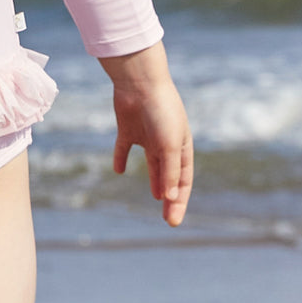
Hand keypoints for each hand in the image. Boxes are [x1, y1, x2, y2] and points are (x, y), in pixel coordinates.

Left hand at [100, 42, 193, 225]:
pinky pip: (124, 147)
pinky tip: (118, 170)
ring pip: (152, 164)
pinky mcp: (128, 129)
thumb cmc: (160, 111)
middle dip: (170, 197)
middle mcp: (166, 142)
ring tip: (156, 197)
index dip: (180, 201)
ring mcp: (147, 135)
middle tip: (167, 218)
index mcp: (181, 145)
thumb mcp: (170, 144)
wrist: (139, 82)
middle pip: (169, 175)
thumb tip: (170, 198)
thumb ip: (170, 171)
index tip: (173, 220)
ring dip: (154, 180)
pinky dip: (121, 158)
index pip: (183, 180)